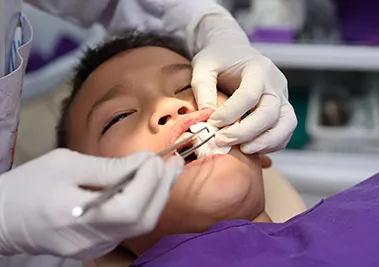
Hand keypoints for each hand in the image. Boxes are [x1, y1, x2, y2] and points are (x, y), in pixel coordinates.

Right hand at [0, 149, 182, 259]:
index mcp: (76, 217)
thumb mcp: (66, 164)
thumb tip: (144, 162)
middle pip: (142, 220)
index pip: (129, 207)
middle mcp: (90, 240)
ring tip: (169, 170)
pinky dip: (145, 204)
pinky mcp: (97, 246)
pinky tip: (150, 186)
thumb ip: (108, 167)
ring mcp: (95, 247)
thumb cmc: (30, 185)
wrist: (4, 217)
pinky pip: (130, 227)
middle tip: (175, 162)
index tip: (155, 157)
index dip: (149, 181)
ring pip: (140, 225)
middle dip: (163, 188)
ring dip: (158, 195)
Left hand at [188, 4, 296, 153]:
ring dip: (265, 142)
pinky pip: (285, 132)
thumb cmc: (219, 59)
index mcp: (258, 68)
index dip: (231, 113)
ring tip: (242, 150)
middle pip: (270, 113)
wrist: (234, 53)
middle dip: (246, 132)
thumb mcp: (204, 66)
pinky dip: (271, 144)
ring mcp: (282, 98)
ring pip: (286, 124)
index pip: (249, 95)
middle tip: (222, 141)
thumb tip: (207, 115)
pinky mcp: (282, 111)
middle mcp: (275, 83)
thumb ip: (203, 88)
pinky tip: (250, 147)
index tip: (212, 123)